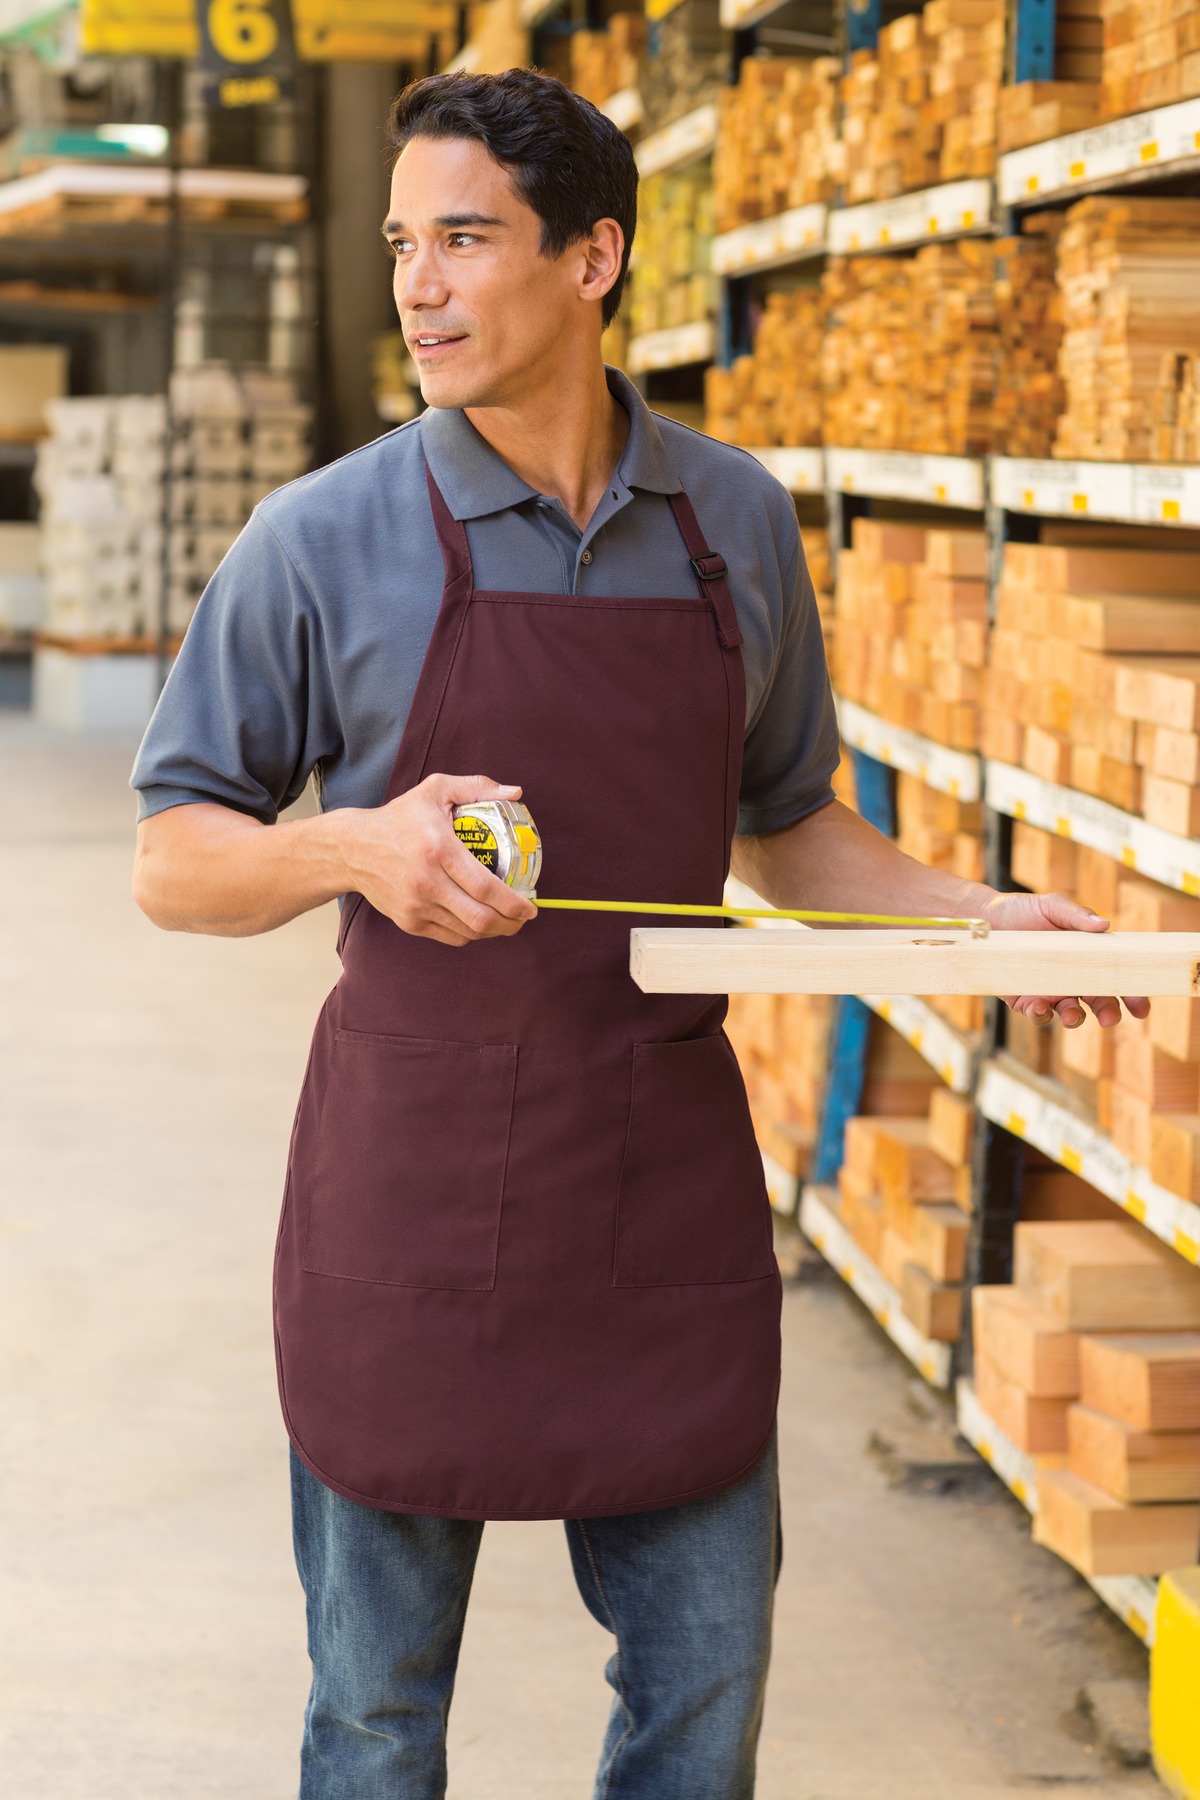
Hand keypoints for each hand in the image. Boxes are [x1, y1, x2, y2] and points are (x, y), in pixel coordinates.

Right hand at [339, 774, 536, 947]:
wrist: (353, 848)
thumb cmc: (399, 818)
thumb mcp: (435, 790)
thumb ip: (476, 787)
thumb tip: (515, 792)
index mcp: (438, 850)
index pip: (484, 887)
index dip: (513, 902)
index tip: (530, 905)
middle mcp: (427, 882)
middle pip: (479, 918)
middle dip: (510, 925)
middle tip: (523, 919)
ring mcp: (416, 906)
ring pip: (467, 931)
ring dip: (493, 931)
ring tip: (507, 922)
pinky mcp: (408, 921)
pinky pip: (450, 936)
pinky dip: (470, 934)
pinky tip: (479, 922)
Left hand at [983, 888, 1149, 1029]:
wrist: (985, 919)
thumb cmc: (1024, 911)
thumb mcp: (1052, 906)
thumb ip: (1077, 915)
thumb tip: (1104, 924)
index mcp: (1088, 959)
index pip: (1116, 979)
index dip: (1132, 996)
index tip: (1142, 1009)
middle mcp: (1072, 979)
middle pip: (1099, 1003)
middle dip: (1108, 1013)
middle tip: (1109, 1018)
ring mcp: (1049, 992)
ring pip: (1070, 1013)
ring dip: (1075, 1018)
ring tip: (1073, 1014)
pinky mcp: (1024, 1000)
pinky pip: (1037, 1014)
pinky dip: (1041, 1014)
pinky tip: (1039, 1007)